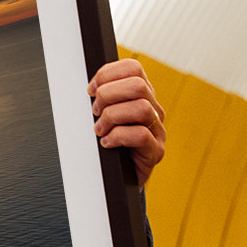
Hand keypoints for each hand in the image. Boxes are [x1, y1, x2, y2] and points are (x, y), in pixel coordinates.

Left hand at [88, 58, 165, 186]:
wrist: (118, 178)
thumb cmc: (108, 143)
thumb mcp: (103, 115)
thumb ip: (101, 98)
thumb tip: (88, 87)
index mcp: (141, 95)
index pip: (132, 68)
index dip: (107, 74)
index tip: (91, 90)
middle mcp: (153, 109)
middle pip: (138, 85)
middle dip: (108, 95)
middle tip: (95, 111)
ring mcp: (157, 130)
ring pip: (141, 108)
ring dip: (112, 117)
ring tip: (100, 129)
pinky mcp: (156, 151)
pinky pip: (141, 135)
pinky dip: (117, 137)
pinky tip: (107, 143)